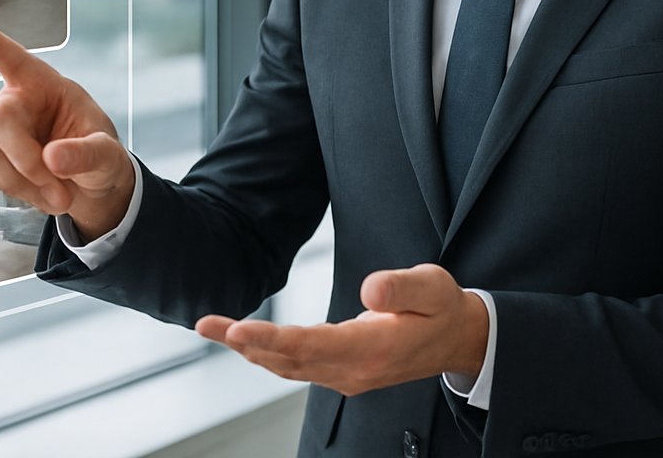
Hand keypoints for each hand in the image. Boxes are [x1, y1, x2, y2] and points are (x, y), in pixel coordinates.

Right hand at [0, 13, 134, 241]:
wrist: (92, 191)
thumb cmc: (101, 159)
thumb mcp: (107, 155)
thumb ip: (86, 154)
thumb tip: (52, 158)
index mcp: (47, 86)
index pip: (14, 58)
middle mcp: (19, 102)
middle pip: (0, 117)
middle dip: (25, 158)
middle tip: (57, 188)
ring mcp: (2, 131)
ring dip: (19, 180)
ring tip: (57, 196)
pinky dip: (13, 189)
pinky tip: (38, 193)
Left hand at [195, 263, 488, 396]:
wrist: (456, 339)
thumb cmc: (442, 307)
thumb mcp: (433, 288)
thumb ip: (402, 288)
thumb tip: (371, 289)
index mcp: (374, 349)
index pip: (313, 346)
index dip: (273, 339)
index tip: (239, 330)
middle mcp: (354, 369)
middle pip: (290, 359)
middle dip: (245, 343)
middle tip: (206, 324)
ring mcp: (347, 375)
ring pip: (288, 366)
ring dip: (248, 349)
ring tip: (211, 328)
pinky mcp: (342, 371)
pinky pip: (296, 365)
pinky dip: (266, 353)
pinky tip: (244, 341)